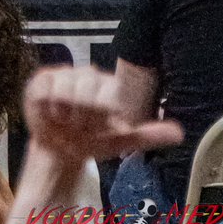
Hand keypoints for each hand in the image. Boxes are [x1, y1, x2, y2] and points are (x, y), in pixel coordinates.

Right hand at [24, 66, 181, 166]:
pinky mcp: (42, 78)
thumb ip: (149, 134)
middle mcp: (87, 75)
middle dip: (82, 113)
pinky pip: (44, 86)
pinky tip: (52, 115)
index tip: (100, 128)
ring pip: (64, 85)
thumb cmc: (93, 142)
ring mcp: (63, 75)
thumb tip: (180, 133)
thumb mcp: (122, 142)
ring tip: (65, 123)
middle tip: (80, 129)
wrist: (61, 149)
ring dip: (65, 111)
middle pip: (86, 85)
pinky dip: (48, 105)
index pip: (108, 90)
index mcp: (108, 86)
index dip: (102, 111)